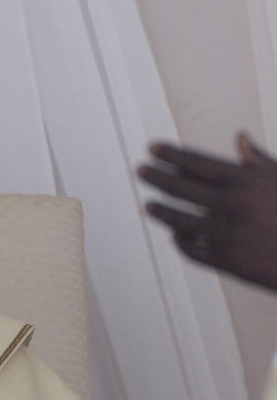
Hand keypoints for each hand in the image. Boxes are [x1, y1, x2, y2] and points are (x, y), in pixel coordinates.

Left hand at [138, 133, 276, 290]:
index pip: (197, 163)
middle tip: (140, 170)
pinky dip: (181, 241)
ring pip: (180, 221)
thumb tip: (239, 137)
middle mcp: (232, 205)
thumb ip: (258, 161)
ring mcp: (227, 234)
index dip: (171, 155)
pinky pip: (192, 250)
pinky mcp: (227, 262)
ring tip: (149, 205)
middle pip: (180, 188)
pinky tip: (176, 235)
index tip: (151, 148)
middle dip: (156, 177)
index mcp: (246, 182)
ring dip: (161, 212)